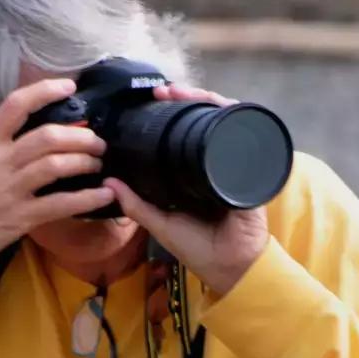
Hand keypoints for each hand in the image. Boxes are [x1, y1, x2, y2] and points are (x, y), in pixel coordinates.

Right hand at [0, 77, 114, 305]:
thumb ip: (4, 146)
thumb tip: (43, 133)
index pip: (15, 106)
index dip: (44, 91)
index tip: (69, 86)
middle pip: (46, 137)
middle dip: (80, 136)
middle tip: (96, 141)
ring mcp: (10, 190)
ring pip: (56, 166)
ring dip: (85, 161)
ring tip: (98, 163)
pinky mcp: (21, 217)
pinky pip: (61, 204)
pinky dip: (88, 198)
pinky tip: (105, 194)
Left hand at [106, 85, 270, 295]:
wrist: (232, 266)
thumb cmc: (199, 249)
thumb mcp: (160, 224)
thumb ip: (135, 205)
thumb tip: (108, 183)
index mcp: (193, 173)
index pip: (183, 134)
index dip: (170, 116)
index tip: (150, 103)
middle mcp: (214, 163)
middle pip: (204, 120)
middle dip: (187, 99)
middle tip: (164, 91)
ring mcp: (234, 162)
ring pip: (222, 120)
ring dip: (205, 101)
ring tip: (183, 93)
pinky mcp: (251, 167)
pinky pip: (244, 134)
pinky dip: (234, 115)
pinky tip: (218, 104)